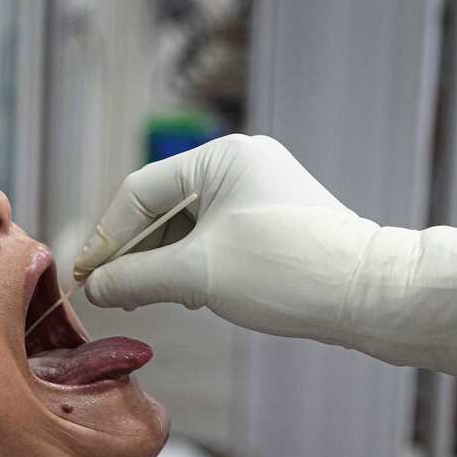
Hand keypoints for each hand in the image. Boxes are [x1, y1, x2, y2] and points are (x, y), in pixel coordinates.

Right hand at [73, 134, 456, 385]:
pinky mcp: (274, 226)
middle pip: (162, 207)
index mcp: (221, 157)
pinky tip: (182, 297)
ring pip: (188, 227)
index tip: (84, 277)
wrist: (372, 296)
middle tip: (104, 293)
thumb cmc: (288, 272)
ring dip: (159, 264)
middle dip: (131, 253)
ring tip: (137, 300)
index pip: (139, 191)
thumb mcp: (197, 274)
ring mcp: (260, 195)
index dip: (106, 237)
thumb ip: (136, 277)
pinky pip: (214, 240)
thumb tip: (93, 286)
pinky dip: (190, 267)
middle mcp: (240, 166)